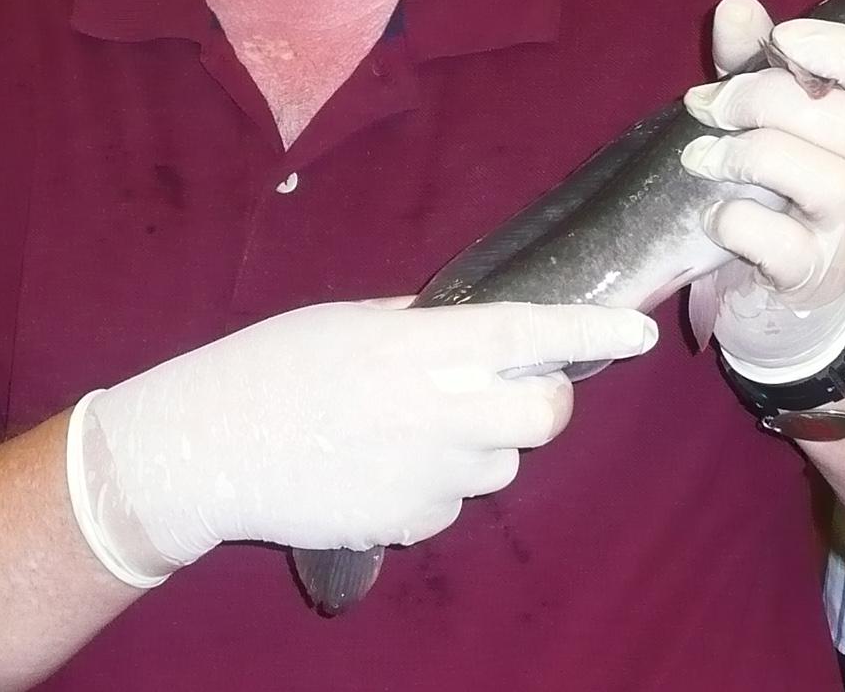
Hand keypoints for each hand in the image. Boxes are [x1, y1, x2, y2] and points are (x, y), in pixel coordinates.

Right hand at [67, 298, 658, 584]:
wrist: (206, 448)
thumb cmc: (270, 366)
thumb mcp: (345, 320)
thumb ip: (419, 325)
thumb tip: (475, 326)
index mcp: (417, 345)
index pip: (528, 331)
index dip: (591, 330)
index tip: (637, 330)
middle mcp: (436, 410)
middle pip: (545, 413)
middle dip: (543, 398)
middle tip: (508, 388)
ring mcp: (427, 474)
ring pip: (504, 465)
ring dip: (482, 445)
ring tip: (412, 429)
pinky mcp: (411, 523)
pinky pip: (454, 502)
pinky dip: (437, 485)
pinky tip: (382, 467)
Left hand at [680, 0, 844, 380]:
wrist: (792, 298)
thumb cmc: (784, 189)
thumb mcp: (772, 116)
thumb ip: (755, 60)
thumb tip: (736, 6)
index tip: (785, 38)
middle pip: (837, 118)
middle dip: (758, 99)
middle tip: (706, 105)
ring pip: (816, 176)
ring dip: (742, 157)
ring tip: (698, 160)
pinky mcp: (817, 274)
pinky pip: (780, 240)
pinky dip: (738, 222)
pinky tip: (715, 218)